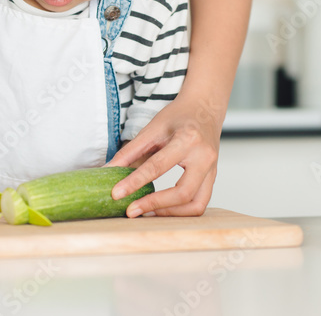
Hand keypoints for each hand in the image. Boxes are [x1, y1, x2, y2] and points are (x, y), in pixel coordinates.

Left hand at [105, 96, 222, 216]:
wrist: (204, 108)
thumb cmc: (179, 116)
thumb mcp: (152, 128)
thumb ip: (130, 151)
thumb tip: (108, 170)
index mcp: (188, 139)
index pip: (158, 166)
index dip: (134, 182)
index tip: (117, 194)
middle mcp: (204, 157)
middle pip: (182, 193)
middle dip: (154, 205)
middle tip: (131, 210)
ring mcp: (212, 169)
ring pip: (195, 205)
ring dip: (170, 213)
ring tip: (147, 213)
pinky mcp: (212, 178)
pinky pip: (200, 203)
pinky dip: (181, 211)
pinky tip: (162, 209)